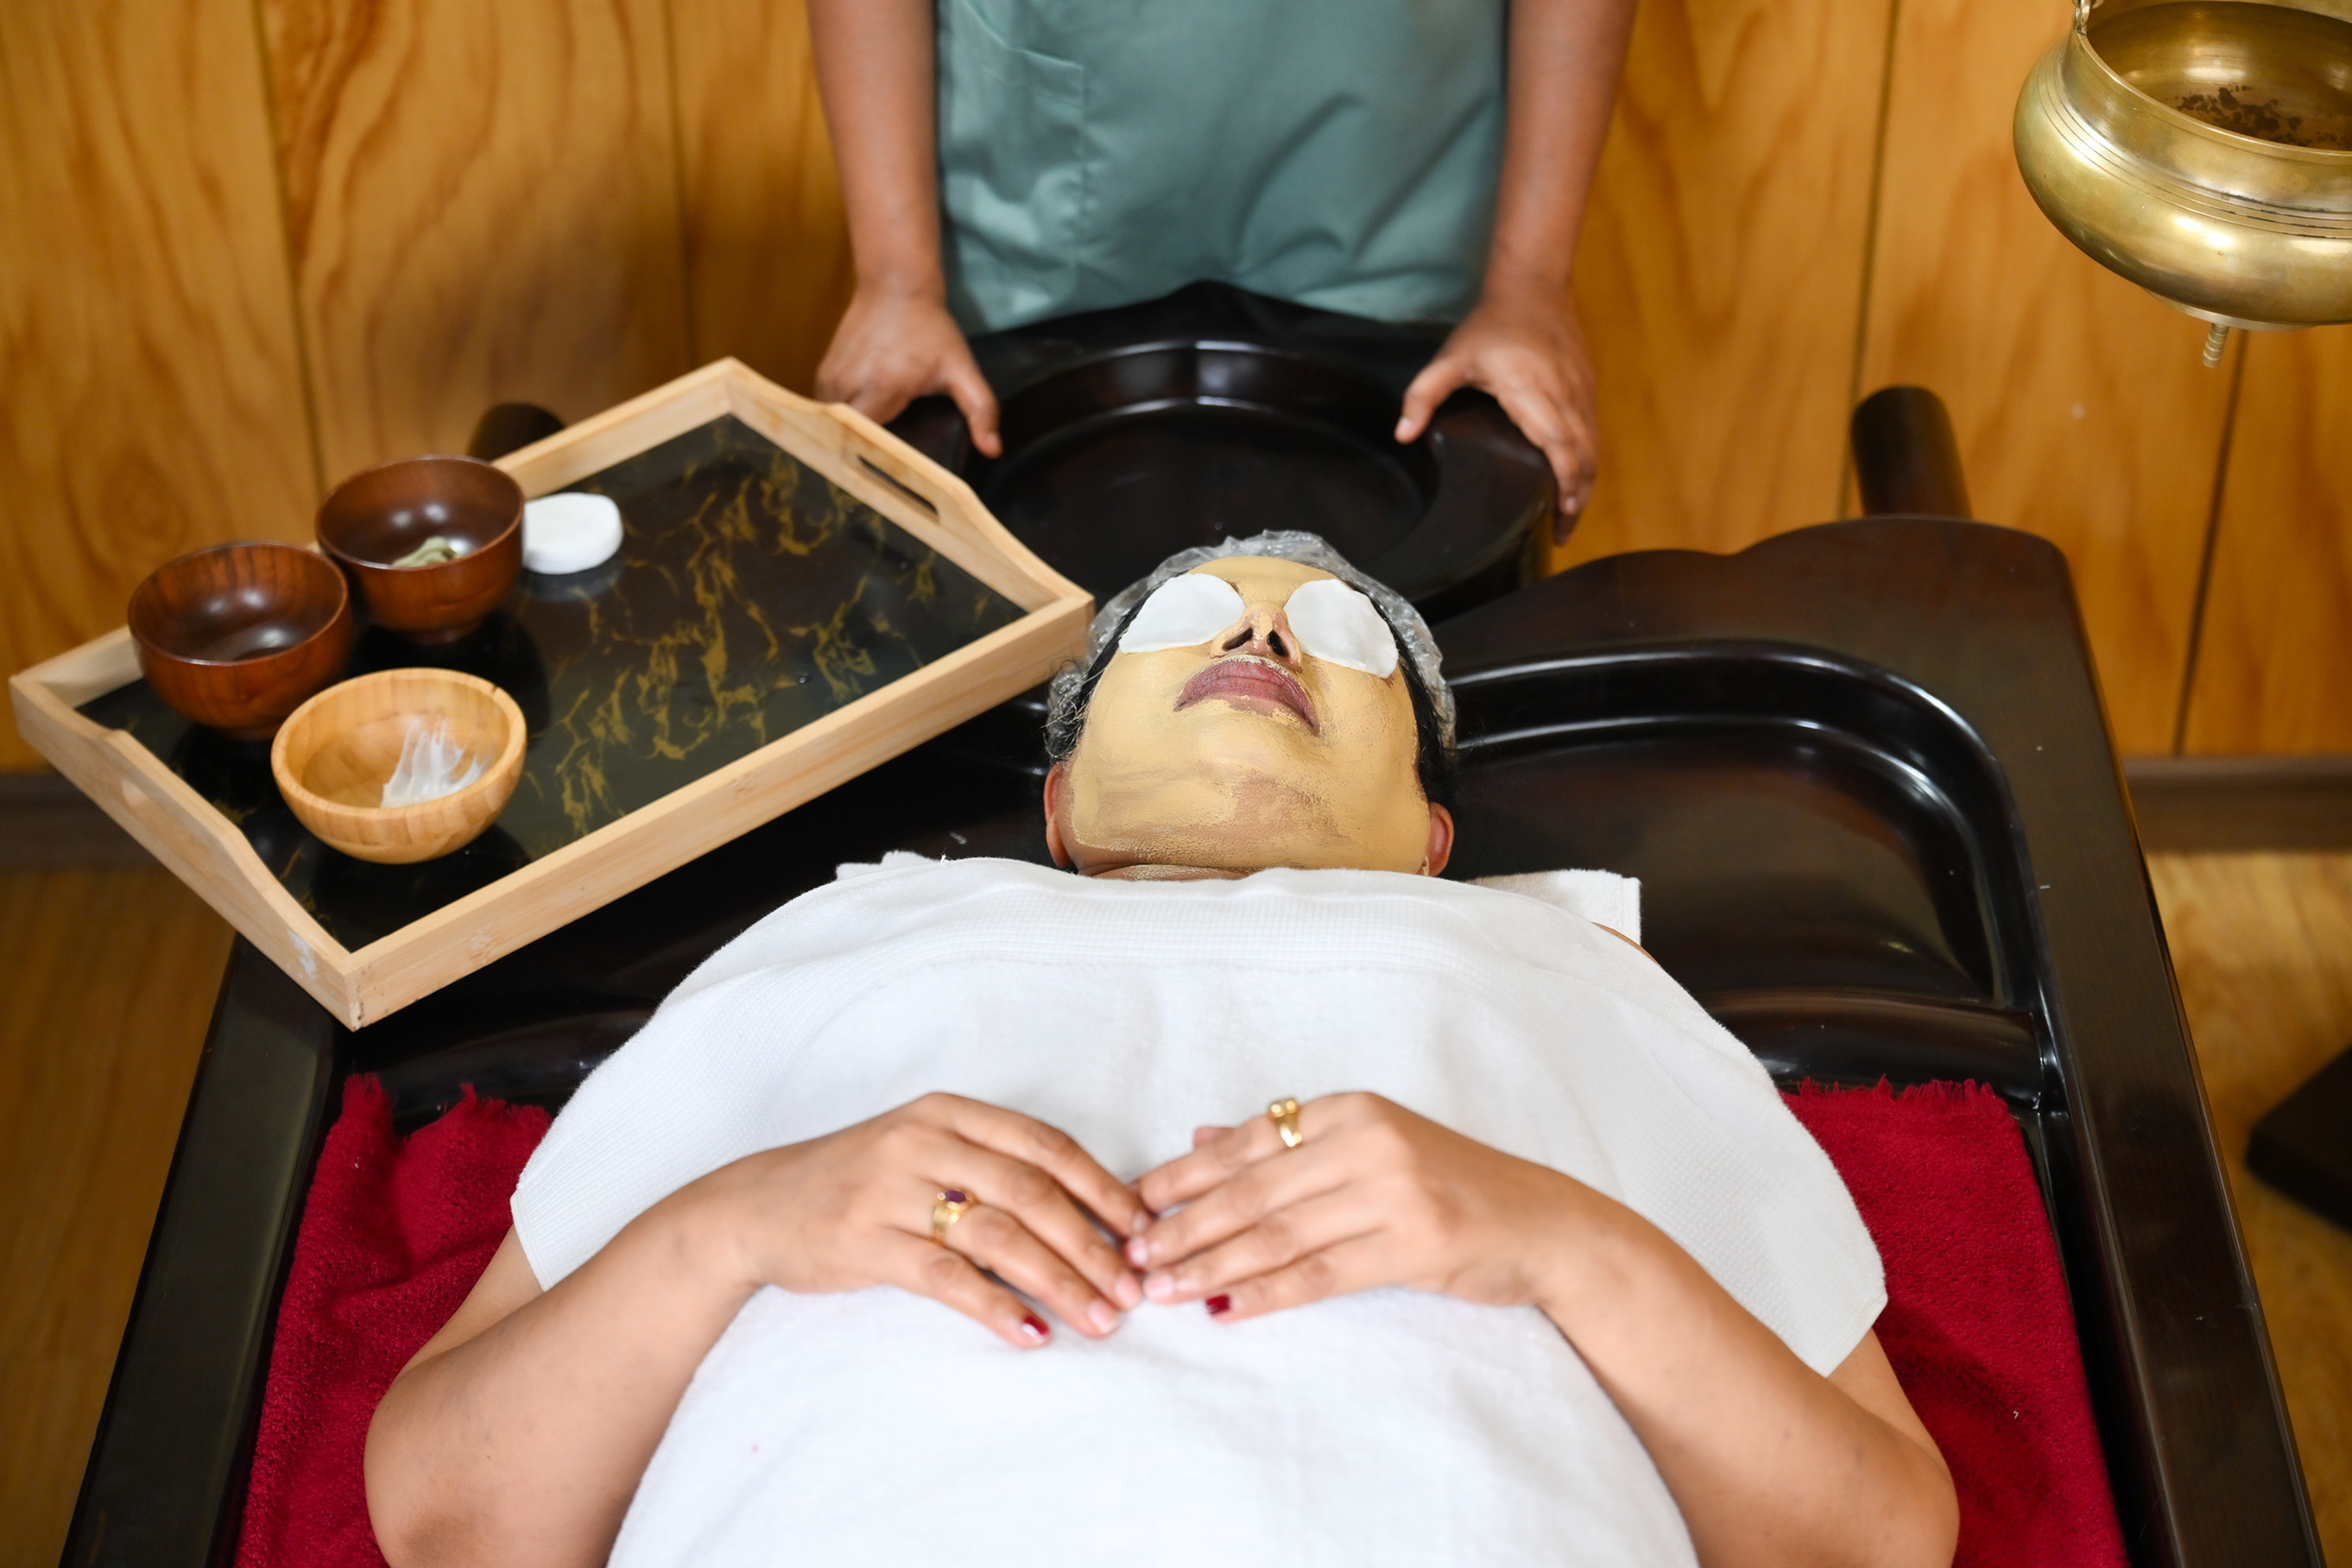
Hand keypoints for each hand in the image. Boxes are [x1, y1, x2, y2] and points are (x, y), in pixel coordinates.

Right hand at [694, 1092, 1145, 1346]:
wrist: (757, 1205)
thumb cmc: (858, 1182)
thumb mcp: (923, 1151)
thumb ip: (991, 1170)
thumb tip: (1088, 1216)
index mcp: (949, 1112)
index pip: (1046, 1144)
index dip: (1102, 1187)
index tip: (1143, 1229)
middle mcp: (924, 1141)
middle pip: (1032, 1193)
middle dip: (1091, 1246)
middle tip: (1132, 1289)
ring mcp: (892, 1189)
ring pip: (998, 1237)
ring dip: (1058, 1282)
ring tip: (1099, 1318)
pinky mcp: (865, 1241)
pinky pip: (946, 1278)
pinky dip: (996, 1308)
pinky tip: (1032, 1333)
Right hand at [814, 286, 1002, 456]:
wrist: (894, 286)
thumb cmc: (930, 329)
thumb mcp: (962, 368)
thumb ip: (981, 409)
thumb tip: (993, 450)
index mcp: (885, 385)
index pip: (871, 441)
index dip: (883, 460)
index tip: (897, 471)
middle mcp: (852, 383)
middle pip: (852, 438)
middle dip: (867, 452)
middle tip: (888, 462)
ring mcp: (832, 377)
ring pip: (836, 427)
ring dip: (853, 435)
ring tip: (873, 443)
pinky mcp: (822, 373)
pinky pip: (827, 411)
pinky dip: (841, 420)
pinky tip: (860, 420)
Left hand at [1125, 1092, 1584, 1320]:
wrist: (1543, 1224)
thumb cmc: (1450, 1185)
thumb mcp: (1371, 1145)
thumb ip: (1286, 1141)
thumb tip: (1200, 1139)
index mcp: (1350, 1108)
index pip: (1248, 1142)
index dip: (1185, 1176)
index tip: (1134, 1204)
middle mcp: (1367, 1141)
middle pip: (1253, 1189)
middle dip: (1184, 1226)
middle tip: (1134, 1257)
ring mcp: (1392, 1192)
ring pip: (1278, 1234)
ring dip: (1213, 1265)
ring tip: (1164, 1290)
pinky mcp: (1412, 1245)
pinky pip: (1320, 1274)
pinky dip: (1266, 1295)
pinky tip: (1226, 1313)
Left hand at [1395, 287, 1597, 535]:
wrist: (1533, 287)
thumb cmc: (1490, 326)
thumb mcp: (1450, 358)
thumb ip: (1423, 395)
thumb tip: (1403, 435)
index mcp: (1532, 389)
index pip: (1559, 444)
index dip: (1565, 482)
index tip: (1560, 514)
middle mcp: (1564, 393)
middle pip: (1584, 456)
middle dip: (1577, 499)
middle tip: (1560, 535)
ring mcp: (1582, 391)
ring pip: (1594, 447)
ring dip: (1586, 485)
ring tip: (1567, 518)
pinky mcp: (1588, 389)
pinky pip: (1594, 433)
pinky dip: (1589, 462)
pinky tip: (1574, 484)